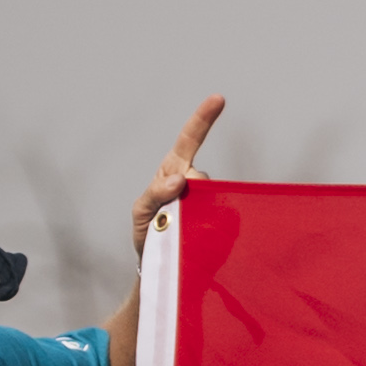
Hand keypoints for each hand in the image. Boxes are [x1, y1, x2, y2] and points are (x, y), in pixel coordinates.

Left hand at [127, 95, 226, 248]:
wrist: (160, 265)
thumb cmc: (149, 231)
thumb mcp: (141, 211)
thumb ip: (155, 193)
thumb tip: (179, 180)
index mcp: (174, 171)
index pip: (190, 140)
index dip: (203, 119)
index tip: (218, 99)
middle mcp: (194, 181)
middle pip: (199, 176)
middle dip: (185, 193)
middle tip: (167, 217)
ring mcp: (210, 200)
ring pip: (210, 198)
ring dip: (191, 215)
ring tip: (176, 231)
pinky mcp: (223, 221)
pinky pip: (224, 217)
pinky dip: (209, 228)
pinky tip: (197, 237)